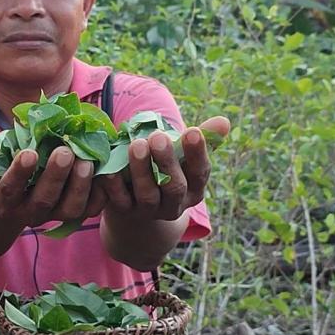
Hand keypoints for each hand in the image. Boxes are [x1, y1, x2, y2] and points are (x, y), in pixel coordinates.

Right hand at [0, 141, 105, 226]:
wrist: (19, 199)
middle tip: (64, 151)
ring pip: (70, 209)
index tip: (29, 153)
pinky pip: (91, 210)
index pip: (11, 189)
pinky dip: (100, 193)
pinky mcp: (76, 214)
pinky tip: (104, 171)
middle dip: (55, 176)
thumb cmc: (3, 172)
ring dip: (80, 186)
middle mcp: (31, 213)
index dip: (19, 173)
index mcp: (5, 201)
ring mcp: (55, 215)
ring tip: (86, 161)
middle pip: (44, 201)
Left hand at [97, 116, 230, 220]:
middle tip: (157, 136)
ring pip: (148, 195)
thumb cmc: (166, 170)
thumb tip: (224, 121)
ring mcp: (149, 211)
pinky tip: (110, 169)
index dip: (197, 153)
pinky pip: (120, 201)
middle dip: (167, 161)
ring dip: (142, 170)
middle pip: (174, 187)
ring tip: (136, 144)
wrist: (137, 204)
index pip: (200, 173)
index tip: (192, 130)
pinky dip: (115, 185)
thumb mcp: (182, 157)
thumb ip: (201, 139)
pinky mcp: (125, 213)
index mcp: (194, 189)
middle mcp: (175, 204)